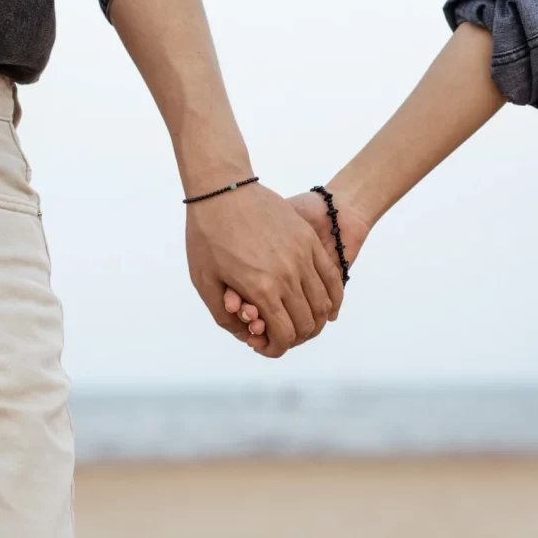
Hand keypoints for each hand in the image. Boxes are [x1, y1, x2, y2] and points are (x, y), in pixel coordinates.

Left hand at [187, 182, 343, 357]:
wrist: (223, 189)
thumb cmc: (207, 235)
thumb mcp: (204, 281)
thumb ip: (225, 316)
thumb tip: (247, 336)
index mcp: (262, 288)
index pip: (283, 334)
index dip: (276, 348)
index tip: (266, 347)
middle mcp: (288, 275)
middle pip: (306, 323)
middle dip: (295, 338)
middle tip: (282, 337)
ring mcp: (303, 256)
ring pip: (323, 303)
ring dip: (315, 321)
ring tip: (302, 322)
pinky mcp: (308, 240)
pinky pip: (331, 277)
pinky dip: (332, 298)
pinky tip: (326, 307)